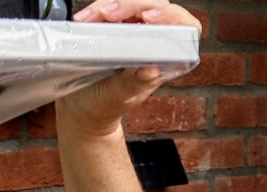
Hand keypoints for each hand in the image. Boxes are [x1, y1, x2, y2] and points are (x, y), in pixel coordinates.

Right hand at [58, 0, 201, 141]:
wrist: (82, 107)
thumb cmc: (106, 105)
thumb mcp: (119, 98)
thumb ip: (135, 84)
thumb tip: (153, 69)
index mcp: (165, 58)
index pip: (184, 28)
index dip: (171, 17)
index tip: (148, 18)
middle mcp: (153, 40)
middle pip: (154, 6)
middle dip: (129, 5)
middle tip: (106, 13)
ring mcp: (134, 30)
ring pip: (131, 3)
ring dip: (108, 4)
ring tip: (89, 17)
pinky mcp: (115, 26)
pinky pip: (111, 8)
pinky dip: (97, 9)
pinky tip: (84, 18)